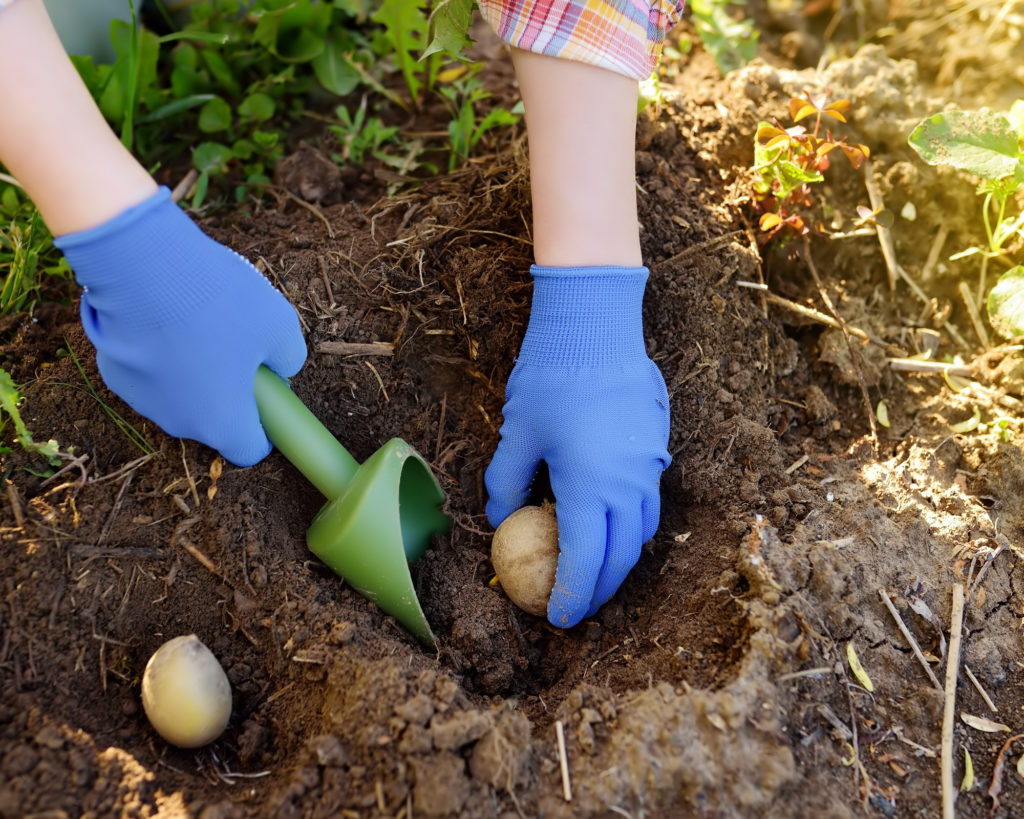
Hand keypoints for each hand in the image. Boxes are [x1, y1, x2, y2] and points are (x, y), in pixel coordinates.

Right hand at [55, 187, 305, 465]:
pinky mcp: (113, 374)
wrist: (141, 265)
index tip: (269, 396)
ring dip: (194, 375)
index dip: (265, 426)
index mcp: (222, 422)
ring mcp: (141, 401)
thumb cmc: (218, 300)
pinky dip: (161, 356)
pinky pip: (150, 374)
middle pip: (214, 422)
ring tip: (199, 324)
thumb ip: (290, 357)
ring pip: (180, 398)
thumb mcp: (279, 324)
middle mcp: (178, 424)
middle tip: (237, 348)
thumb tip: (283, 368)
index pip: (250, 449)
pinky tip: (165, 318)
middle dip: (230, 394)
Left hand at [485, 266, 669, 626]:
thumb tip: (501, 520)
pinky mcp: (657, 446)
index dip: (571, 597)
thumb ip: (506, 484)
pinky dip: (630, 525)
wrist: (597, 324)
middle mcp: (629, 485)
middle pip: (621, 558)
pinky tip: (609, 520)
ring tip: (593, 569)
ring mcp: (649, 466)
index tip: (557, 617)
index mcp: (591, 488)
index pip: (586, 563)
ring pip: (641, 532)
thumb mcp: (517, 434)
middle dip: (599, 590)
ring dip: (619, 559)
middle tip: (575, 603)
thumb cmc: (550, 378)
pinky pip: (648, 502)